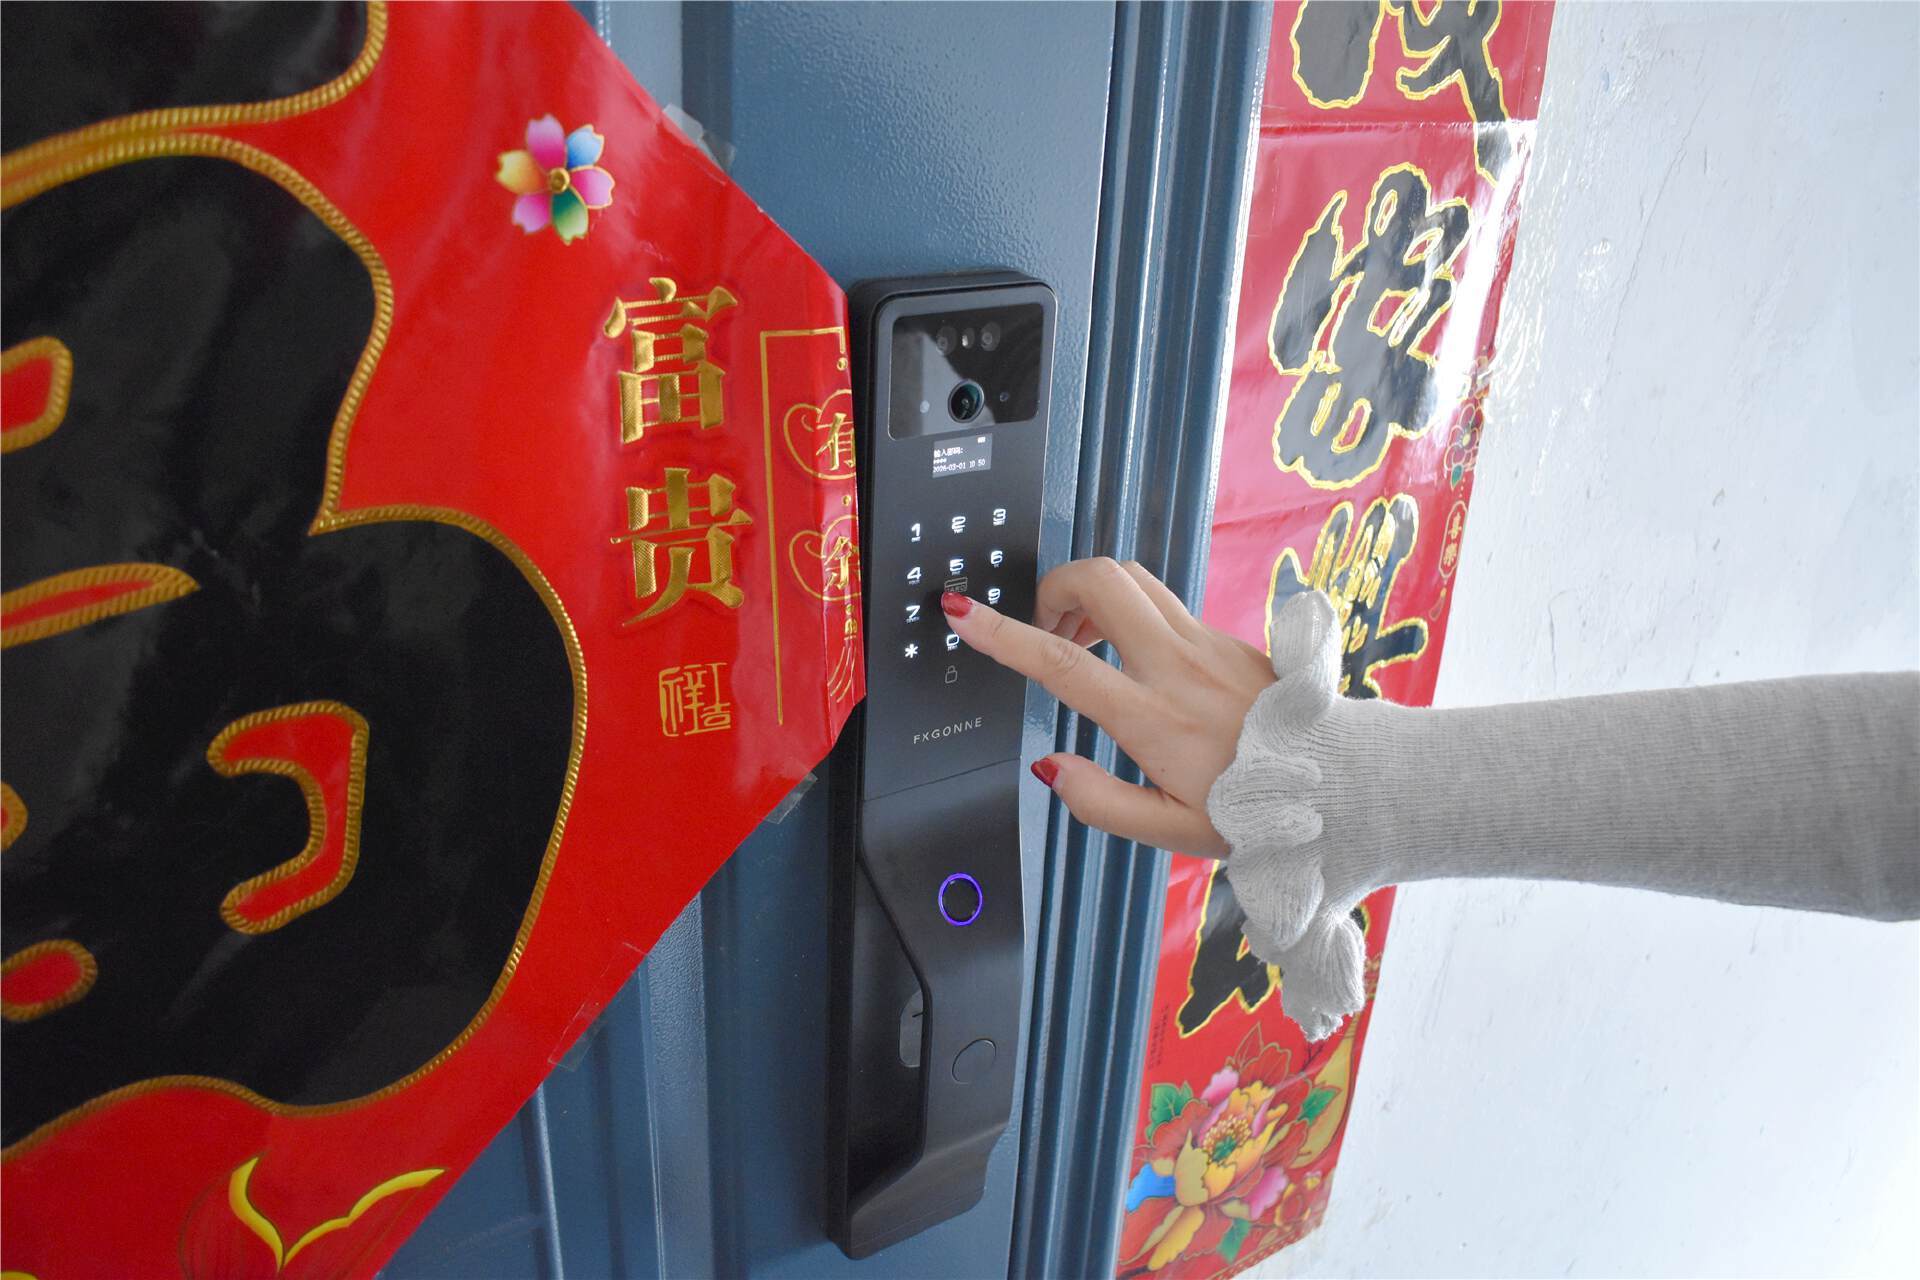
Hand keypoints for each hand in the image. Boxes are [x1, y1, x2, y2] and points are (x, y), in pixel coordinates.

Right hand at [940, 557, 1274, 854]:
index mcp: (1154, 718)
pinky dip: (1129, 609)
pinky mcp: (1229, 639)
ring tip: (1083, 641)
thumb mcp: (1171, 833)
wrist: (1344, 783)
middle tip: (1044, 625)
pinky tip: (1131, 656)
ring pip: (1134, 578)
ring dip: (1092, 593)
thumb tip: (1049, 768)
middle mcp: (1180, 667)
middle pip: (1101, 580)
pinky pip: (1165, 601)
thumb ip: (1101, 802)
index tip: (962, 612)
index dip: (1002, 634)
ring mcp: (1208, 644)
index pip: (1061, 662)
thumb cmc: (1263, 814)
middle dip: (1054, 585)